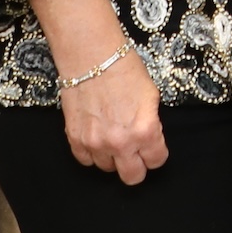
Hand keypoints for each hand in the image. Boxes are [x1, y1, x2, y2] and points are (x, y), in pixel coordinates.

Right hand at [27, 0, 167, 183]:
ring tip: (113, 137)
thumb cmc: (124, 69)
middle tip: (136, 152)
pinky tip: (97, 137)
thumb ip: (151, 124)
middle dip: (137, 166)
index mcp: (145, 131)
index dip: (156, 153)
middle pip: (132, 177)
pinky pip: (86, 160)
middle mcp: (120, 143)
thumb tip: (149, 138)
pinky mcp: (75, 139)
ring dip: (112, 157)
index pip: (156, 161)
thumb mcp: (151, 96)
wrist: (91, 56)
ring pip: (107, 169)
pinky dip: (92, 153)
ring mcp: (95, 143)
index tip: (153, 147)